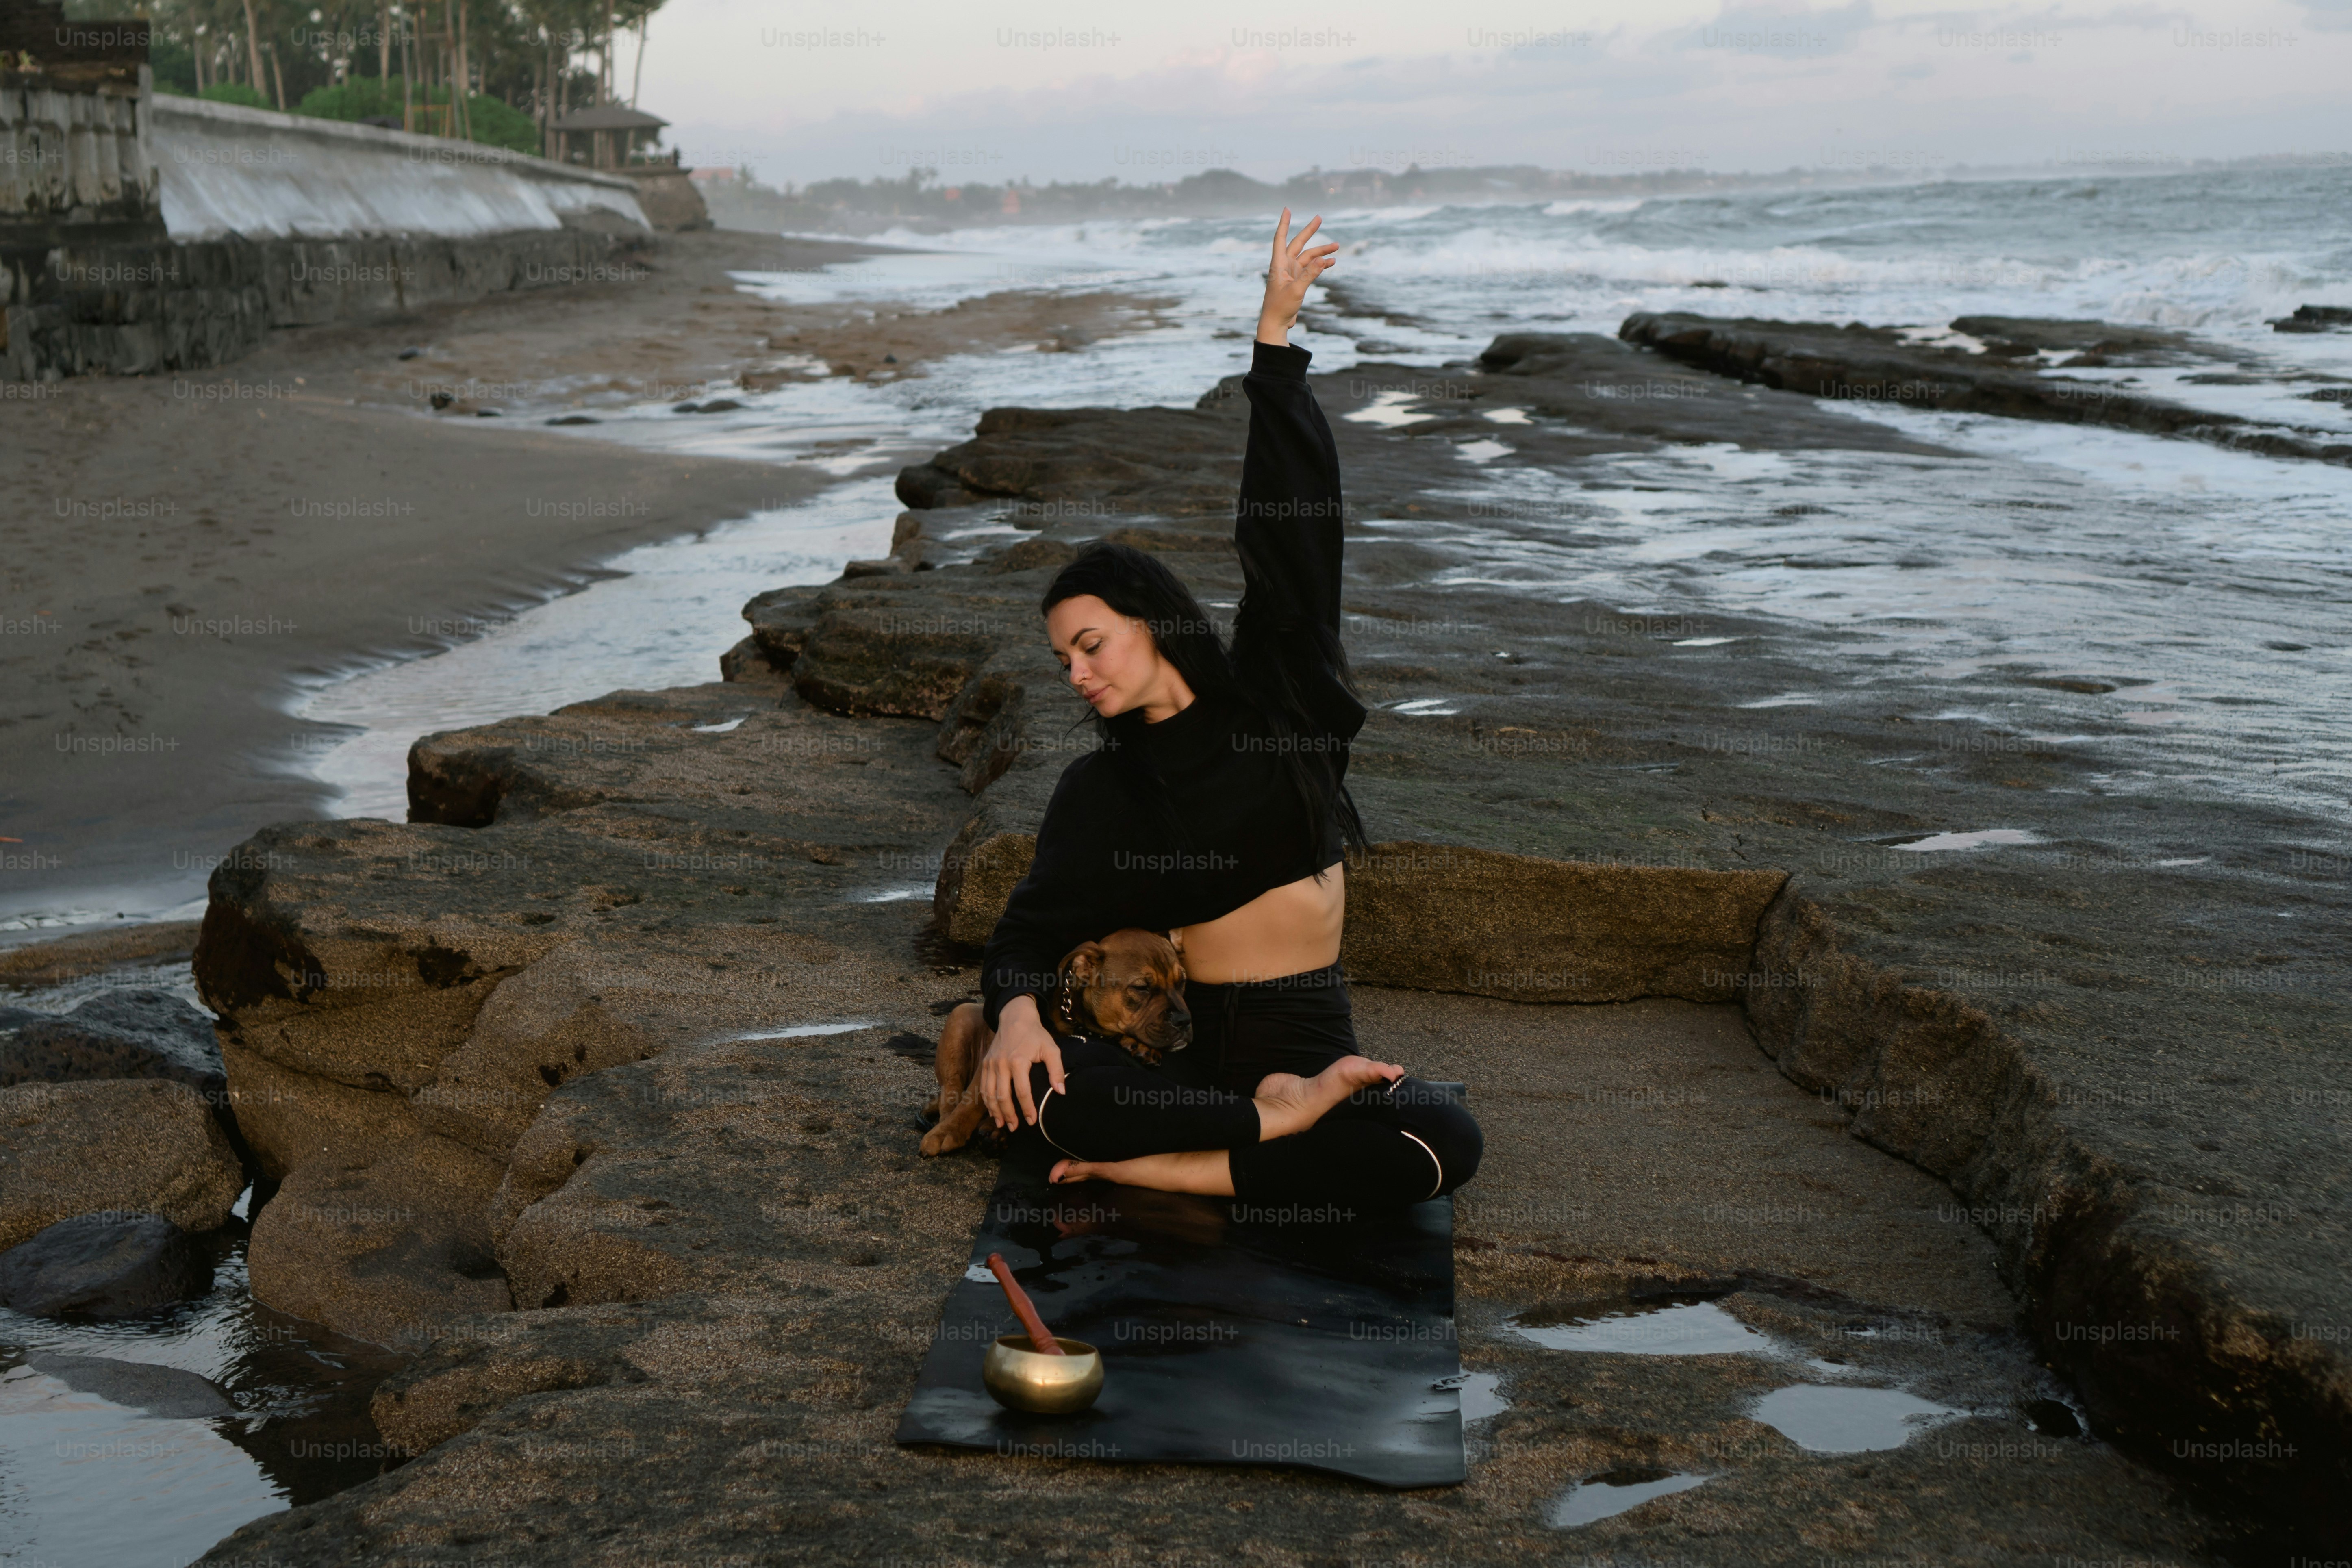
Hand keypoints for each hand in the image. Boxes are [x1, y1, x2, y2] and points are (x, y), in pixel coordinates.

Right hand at [979, 993, 1064, 1130]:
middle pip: (1002, 1096)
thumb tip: (1060, 1092)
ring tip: (1002, 1124)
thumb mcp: (1051, 1049)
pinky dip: (986, 1101)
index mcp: (1018, 1061)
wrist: (1015, 1017)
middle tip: (1015, 1128)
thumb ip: (1056, 1071)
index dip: (1026, 1109)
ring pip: (989, 1094)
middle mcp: (1001, 1064)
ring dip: (995, 1111)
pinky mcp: (985, 1063)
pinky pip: (983, 1087)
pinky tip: (993, 1111)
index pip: (1021, 1092)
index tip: (1031, 1122)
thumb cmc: (1035, 1034)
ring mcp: (991, 1064)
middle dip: (1008, 1115)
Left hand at [1257, 208, 1337, 344]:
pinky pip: (1311, 269)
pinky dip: (1320, 266)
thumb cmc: (1280, 308)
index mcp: (1278, 264)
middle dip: (1309, 231)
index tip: (1287, 209)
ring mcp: (1291, 273)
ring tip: (1336, 246)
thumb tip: (1323, 259)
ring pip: (1308, 257)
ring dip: (1321, 252)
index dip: (1284, 224)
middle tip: (1319, 218)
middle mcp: (1284, 265)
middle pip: (1298, 244)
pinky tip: (1331, 263)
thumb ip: (1310, 274)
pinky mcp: (1297, 282)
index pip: (1280, 238)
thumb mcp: (1297, 290)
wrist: (1276, 324)